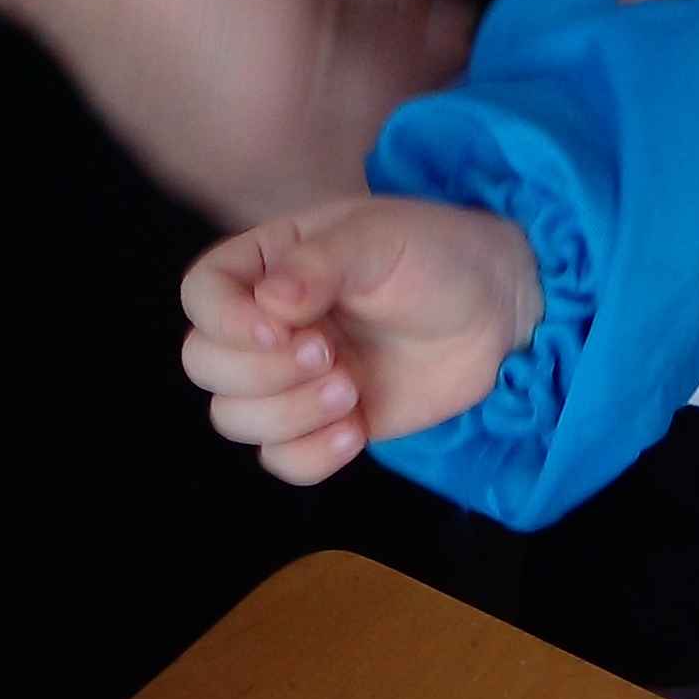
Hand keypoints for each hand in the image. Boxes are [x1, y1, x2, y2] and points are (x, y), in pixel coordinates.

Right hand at [24, 0, 470, 224]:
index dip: (454, 94)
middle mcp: (259, 163)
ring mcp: (214, 174)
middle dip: (413, 140)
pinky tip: (319, 123)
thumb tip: (448, 34)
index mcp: (301, 106)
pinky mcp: (184, 167)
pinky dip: (310, 167)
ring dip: (360, 164)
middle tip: (442, 95)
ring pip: (320, 197)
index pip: (410, 123)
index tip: (474, 66)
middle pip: (371, 177)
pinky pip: (270, 190)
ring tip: (382, 108)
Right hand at [181, 197, 543, 481]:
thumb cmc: (436, 255)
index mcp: (268, 265)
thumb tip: (269, 303)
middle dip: (261, 372)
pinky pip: (281, 461)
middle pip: (205, 365)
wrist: (497, 311)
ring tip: (350, 390)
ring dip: (287, 414)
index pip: (200, 295)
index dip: (224, 321)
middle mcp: (268, 324)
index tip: (281, 328)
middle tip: (329, 356)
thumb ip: (318, 265)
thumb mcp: (378, 238)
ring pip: (234, 419)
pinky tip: (355, 432)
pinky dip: (309, 456)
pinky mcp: (325, 424)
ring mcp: (293, 379)